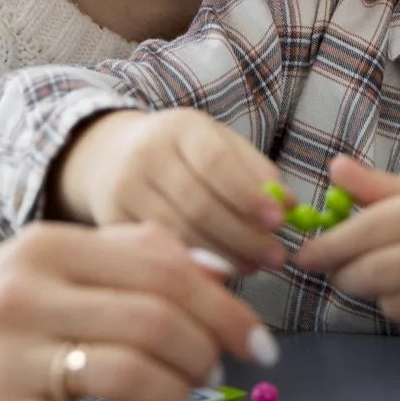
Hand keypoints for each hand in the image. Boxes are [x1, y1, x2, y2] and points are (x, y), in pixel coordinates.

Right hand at [0, 222, 278, 400]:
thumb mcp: (48, 268)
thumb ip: (130, 258)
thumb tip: (221, 273)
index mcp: (51, 248)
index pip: (164, 268)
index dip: (226, 308)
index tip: (257, 342)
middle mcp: (29, 295)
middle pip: (155, 318)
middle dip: (207, 352)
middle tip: (217, 377)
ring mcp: (11, 360)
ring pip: (126, 373)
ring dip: (177, 396)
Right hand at [52, 108, 288, 272]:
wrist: (109, 154)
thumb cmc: (181, 153)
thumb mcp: (218, 144)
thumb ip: (256, 172)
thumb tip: (291, 207)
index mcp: (180, 128)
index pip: (216, 162)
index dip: (248, 195)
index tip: (279, 221)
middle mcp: (146, 156)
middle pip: (198, 205)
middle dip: (243, 236)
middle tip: (276, 257)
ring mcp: (123, 190)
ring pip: (178, 234)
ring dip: (223, 257)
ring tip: (253, 266)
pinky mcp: (109, 221)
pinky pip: (157, 251)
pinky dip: (193, 265)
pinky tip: (218, 272)